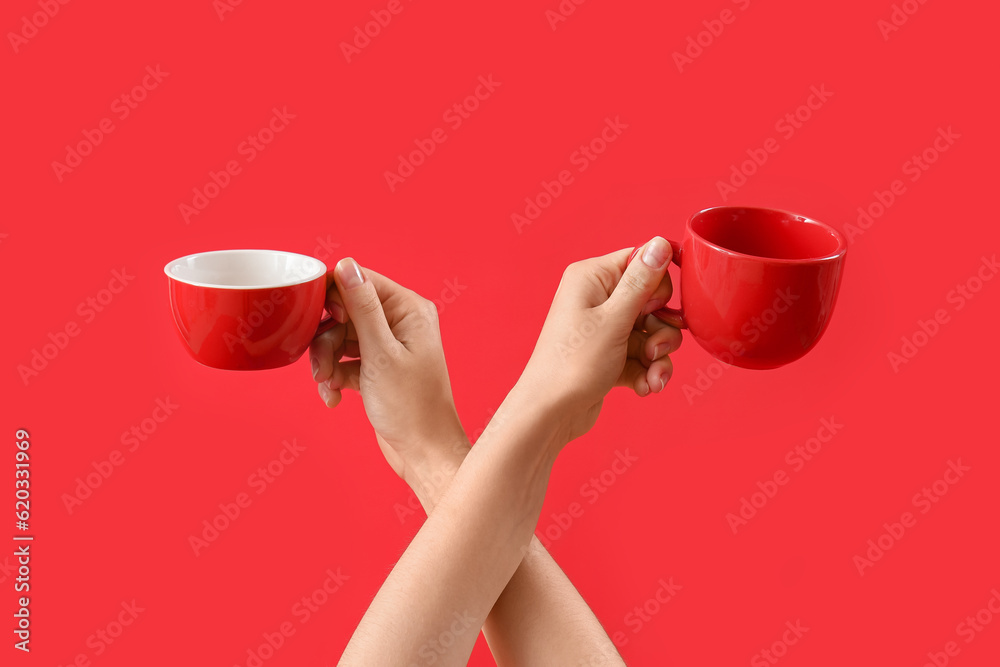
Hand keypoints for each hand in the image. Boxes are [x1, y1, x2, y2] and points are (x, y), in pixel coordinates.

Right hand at [309, 259, 467, 501]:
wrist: (423, 453)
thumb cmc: (411, 407)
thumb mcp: (380, 354)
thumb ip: (362, 308)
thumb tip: (345, 265)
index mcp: (409, 310)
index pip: (360, 281)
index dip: (333, 298)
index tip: (322, 321)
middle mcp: (399, 323)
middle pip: (343, 311)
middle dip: (325, 339)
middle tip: (321, 366)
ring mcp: (387, 346)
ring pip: (338, 338)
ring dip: (326, 362)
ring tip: (327, 385)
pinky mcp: (376, 369)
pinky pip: (343, 361)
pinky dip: (334, 377)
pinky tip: (333, 397)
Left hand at [515, 236, 681, 443]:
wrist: (551, 413)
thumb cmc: (573, 364)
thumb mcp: (614, 320)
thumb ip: (641, 282)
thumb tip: (661, 243)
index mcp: (592, 277)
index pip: (642, 261)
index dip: (659, 287)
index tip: (656, 310)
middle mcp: (597, 298)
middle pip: (653, 300)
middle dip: (662, 329)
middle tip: (652, 349)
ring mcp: (603, 327)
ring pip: (652, 331)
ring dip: (659, 356)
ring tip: (652, 376)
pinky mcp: (610, 354)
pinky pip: (642, 355)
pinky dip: (648, 371)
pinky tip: (645, 387)